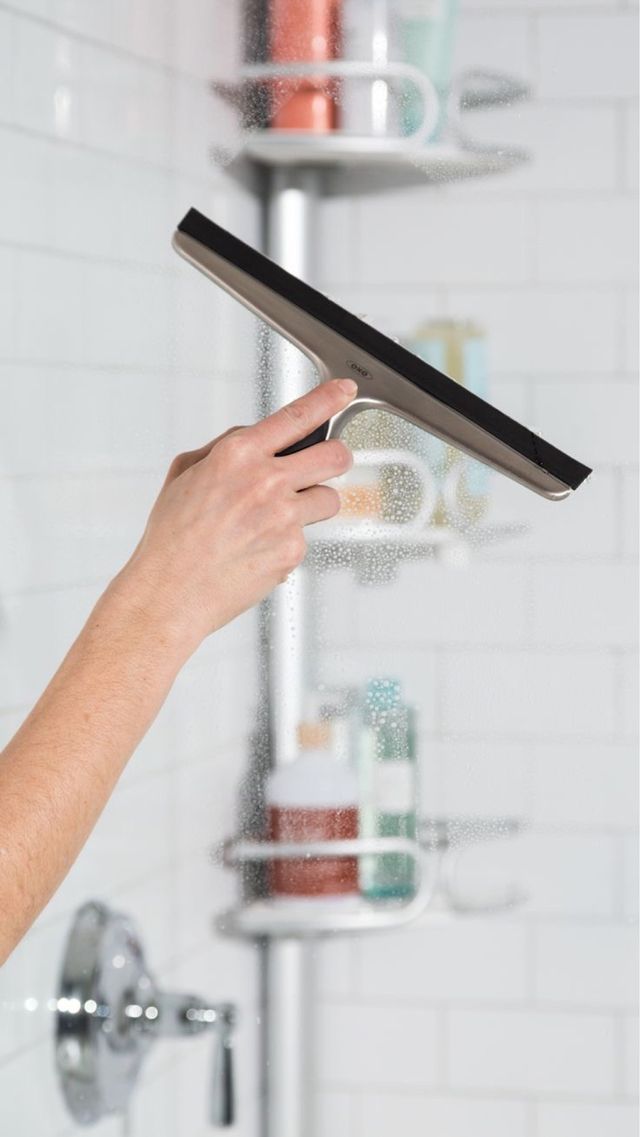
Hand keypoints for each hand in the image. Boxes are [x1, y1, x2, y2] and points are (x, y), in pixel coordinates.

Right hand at [115, 378, 356, 650]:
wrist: (170, 591)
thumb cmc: (172, 538)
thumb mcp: (185, 474)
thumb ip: (225, 448)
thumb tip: (254, 437)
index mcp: (238, 455)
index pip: (296, 417)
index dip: (329, 399)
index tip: (345, 391)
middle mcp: (266, 482)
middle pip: (335, 456)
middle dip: (336, 457)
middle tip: (326, 464)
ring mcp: (284, 518)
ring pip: (329, 499)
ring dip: (313, 504)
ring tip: (277, 519)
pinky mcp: (292, 550)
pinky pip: (306, 537)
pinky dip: (287, 542)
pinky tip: (258, 549)